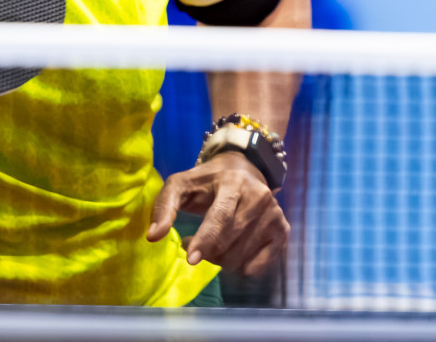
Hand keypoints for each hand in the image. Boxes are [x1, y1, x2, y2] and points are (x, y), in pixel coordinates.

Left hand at [147, 151, 287, 276]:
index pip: (220, 217)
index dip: (205, 240)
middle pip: (230, 241)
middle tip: (194, 248)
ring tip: (212, 245)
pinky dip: (240, 267)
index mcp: (234, 183)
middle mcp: (260, 198)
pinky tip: (231, 251)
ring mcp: (275, 216)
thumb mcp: (181, 184)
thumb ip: (164, 206)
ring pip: (242, 257)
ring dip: (220, 260)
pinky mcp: (283, 232)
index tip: (191, 259)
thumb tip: (153, 237)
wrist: (244, 169)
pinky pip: (258, 267)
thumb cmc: (207, 181)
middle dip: (208, 251)